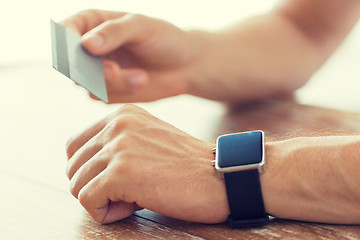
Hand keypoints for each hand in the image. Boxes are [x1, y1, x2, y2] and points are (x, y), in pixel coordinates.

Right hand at [61, 10, 205, 102]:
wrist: (185, 66)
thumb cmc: (165, 39)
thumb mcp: (142, 27)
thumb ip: (114, 32)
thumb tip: (86, 44)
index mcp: (92, 24)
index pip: (65, 32)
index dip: (67, 43)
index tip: (85, 51)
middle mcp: (89, 49)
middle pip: (71, 63)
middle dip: (91, 71)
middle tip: (114, 72)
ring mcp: (97, 72)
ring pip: (86, 84)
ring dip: (113, 83)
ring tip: (142, 77)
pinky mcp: (108, 91)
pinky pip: (102, 96)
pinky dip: (122, 91)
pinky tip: (141, 81)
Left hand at [66, 104, 228, 223]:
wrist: (220, 177)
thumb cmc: (187, 165)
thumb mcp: (149, 138)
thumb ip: (118, 142)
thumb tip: (86, 166)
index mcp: (122, 115)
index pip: (75, 145)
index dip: (88, 170)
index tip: (114, 181)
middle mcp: (117, 125)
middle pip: (73, 166)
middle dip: (94, 186)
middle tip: (125, 193)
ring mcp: (118, 148)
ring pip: (77, 185)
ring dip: (102, 201)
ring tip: (133, 199)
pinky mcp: (121, 173)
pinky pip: (87, 201)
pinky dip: (105, 213)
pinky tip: (133, 207)